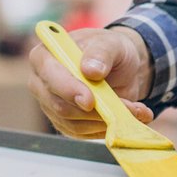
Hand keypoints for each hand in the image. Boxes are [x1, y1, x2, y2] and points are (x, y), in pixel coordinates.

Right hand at [29, 25, 154, 138]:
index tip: (89, 99)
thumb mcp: (111, 43)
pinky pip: (83, 133)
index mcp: (45, 55)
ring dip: (105, 119)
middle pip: (58, 105)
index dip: (67, 89)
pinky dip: (106, 128)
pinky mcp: (65, 123)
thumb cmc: (109, 50)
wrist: (120, 67)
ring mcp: (52, 105)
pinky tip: (125, 116)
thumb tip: (90, 70)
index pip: (48, 74)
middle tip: (124, 106)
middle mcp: (42, 83)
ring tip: (133, 108)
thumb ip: (101, 53)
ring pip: (73, 123)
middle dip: (92, 110)